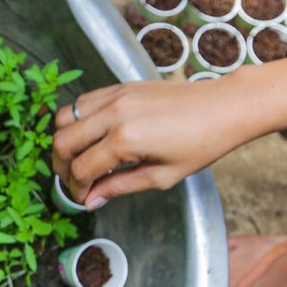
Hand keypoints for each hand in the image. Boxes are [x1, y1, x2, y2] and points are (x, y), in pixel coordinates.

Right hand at [51, 56, 286, 205]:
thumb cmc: (202, 144)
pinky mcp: (120, 86)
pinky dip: (78, 120)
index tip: (82, 199)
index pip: (82, 168)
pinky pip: (83, 101)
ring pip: (65, 116)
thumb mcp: (163, 176)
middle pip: (63, 140)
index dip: (77, 189)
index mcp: (126, 139)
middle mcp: (114, 113)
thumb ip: (121, 186)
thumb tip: (92, 200)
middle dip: (61, 166)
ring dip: (66, 140)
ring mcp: (115, 95)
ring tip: (78, 158)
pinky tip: (92, 136)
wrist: (225, 107)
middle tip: (73, 181)